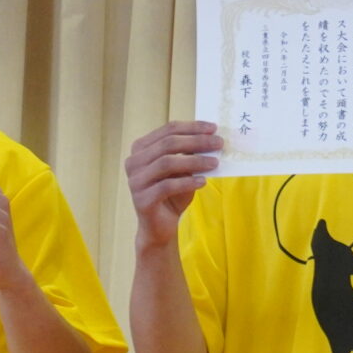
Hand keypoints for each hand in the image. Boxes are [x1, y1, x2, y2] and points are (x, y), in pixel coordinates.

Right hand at [124, 121, 220, 249]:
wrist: (160, 226)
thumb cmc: (172, 194)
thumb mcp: (182, 170)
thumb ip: (190, 154)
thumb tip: (211, 139)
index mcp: (141, 149)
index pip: (168, 130)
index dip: (192, 127)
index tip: (214, 128)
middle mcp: (133, 162)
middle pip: (167, 144)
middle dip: (196, 141)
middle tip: (218, 143)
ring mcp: (135, 181)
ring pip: (166, 163)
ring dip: (194, 161)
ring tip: (214, 163)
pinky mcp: (142, 199)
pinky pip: (167, 186)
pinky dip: (187, 182)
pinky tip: (203, 182)